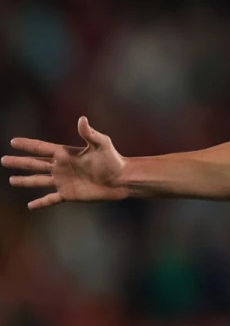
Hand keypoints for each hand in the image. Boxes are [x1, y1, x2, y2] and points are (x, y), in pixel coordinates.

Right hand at [4, 117, 128, 209]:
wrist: (122, 179)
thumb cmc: (113, 160)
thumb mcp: (102, 144)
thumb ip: (89, 133)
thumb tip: (82, 119)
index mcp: (66, 154)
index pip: (42, 148)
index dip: (27, 145)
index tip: (13, 141)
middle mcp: (61, 167)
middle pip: (35, 164)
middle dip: (19, 162)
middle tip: (3, 160)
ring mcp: (63, 181)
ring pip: (39, 181)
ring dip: (25, 181)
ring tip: (11, 180)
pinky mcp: (69, 194)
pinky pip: (51, 199)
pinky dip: (41, 203)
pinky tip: (30, 206)